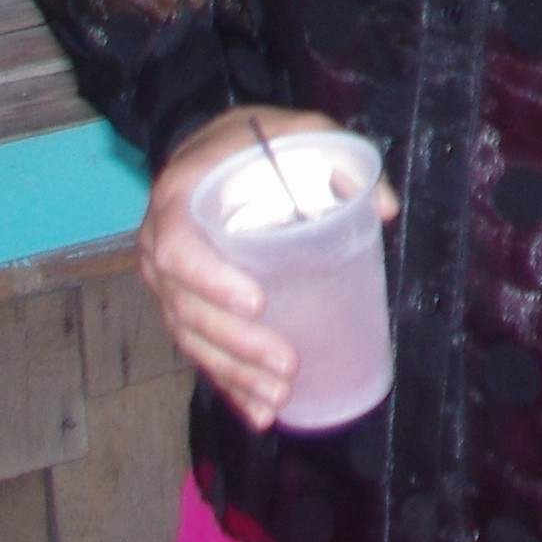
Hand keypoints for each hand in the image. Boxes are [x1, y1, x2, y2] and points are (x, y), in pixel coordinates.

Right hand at [137, 106, 397, 430]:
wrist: (204, 145)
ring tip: (278, 400)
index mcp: (179, 197)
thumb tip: (383, 209)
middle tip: (286, 365)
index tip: (257, 303)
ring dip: (234, 375)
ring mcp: (165, 281)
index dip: (211, 281)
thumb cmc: (253, 138)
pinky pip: (197, 349)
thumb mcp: (297, 129)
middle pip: (187, 309)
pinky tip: (258, 412)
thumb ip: (338, 157)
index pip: (178, 249)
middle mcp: (158, 243)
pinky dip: (227, 382)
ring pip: (191, 339)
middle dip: (237, 346)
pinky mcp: (180, 303)